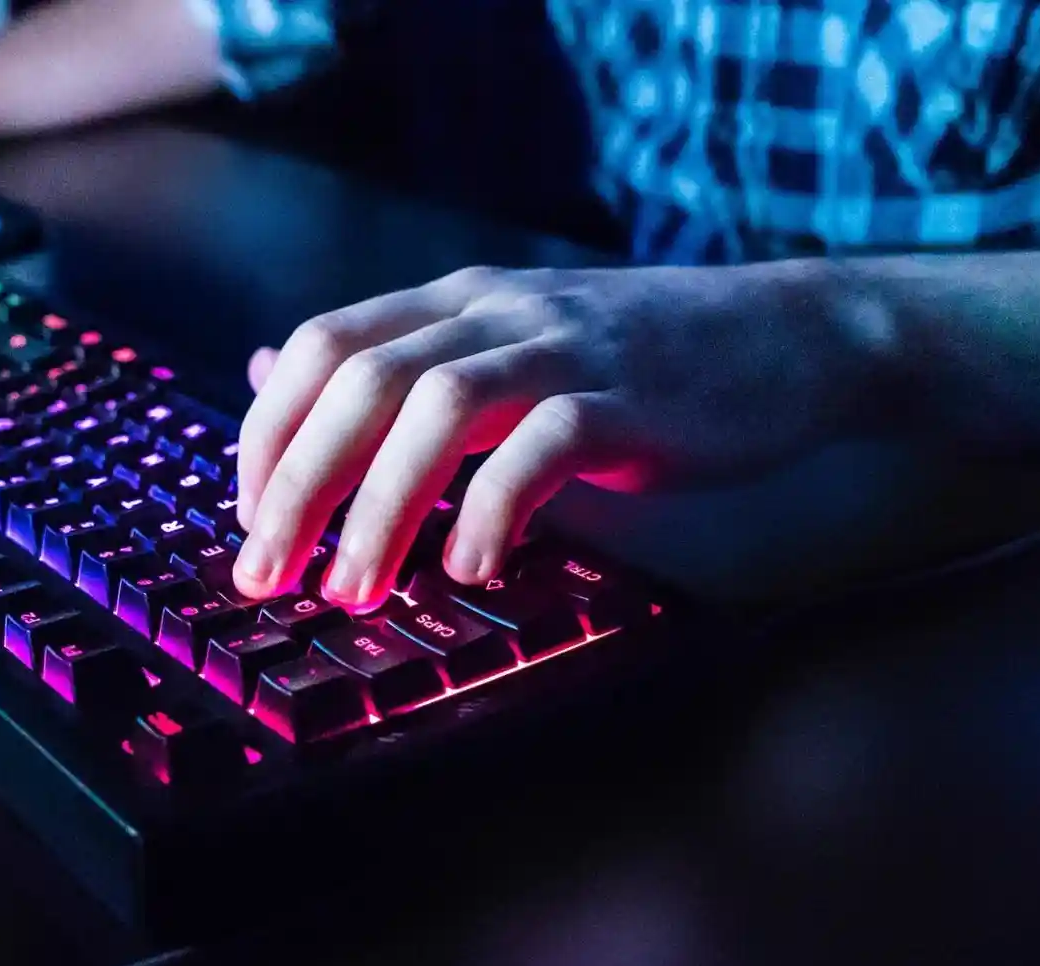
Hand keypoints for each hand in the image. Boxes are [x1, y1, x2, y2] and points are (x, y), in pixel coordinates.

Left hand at [232, 261, 881, 608]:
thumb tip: (262, 370)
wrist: (790, 337)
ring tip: (355, 590)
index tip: (250, 518)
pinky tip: (474, 570)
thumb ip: (395, 364)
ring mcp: (565, 348)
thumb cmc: (636, 365)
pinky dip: (494, 510)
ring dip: (379, 507)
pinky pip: (543, 445)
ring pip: (435, 407)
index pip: (322, 344)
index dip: (268, 431)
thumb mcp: (503, 347)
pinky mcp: (631, 398)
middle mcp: (496, 311)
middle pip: (360, 379)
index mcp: (455, 302)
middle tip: (268, 577)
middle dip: (297, 485)